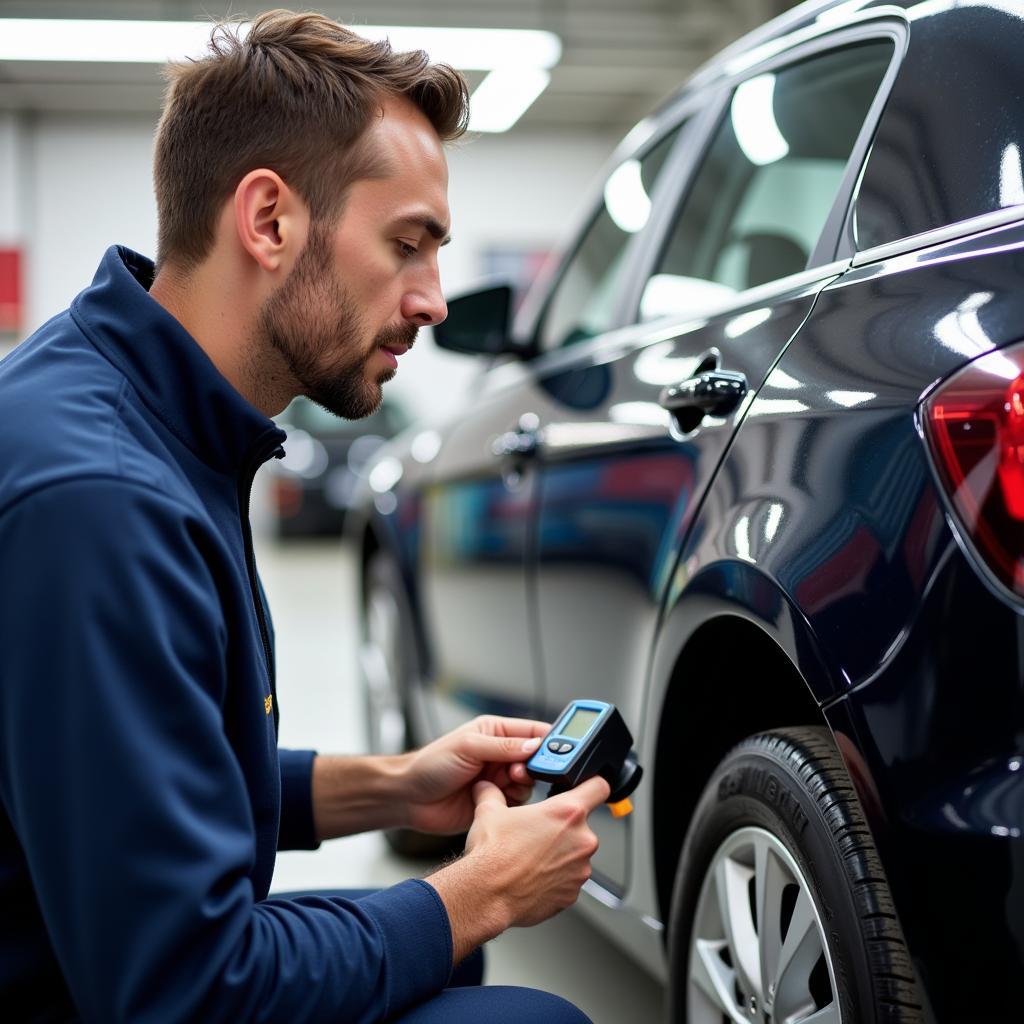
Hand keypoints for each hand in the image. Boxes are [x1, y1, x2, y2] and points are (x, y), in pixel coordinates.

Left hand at [401, 715, 549, 834]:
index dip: (550, 740)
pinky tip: (499, 800)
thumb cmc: (430, 765)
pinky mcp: (496, 802)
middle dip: (537, 765)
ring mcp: (498, 778)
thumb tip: (535, 745)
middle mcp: (500, 754)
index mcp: (495, 732)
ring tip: (506, 783)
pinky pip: (519, 803)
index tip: (562, 750)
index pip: (533, 731)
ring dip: (523, 784)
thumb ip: (504, 747)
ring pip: (530, 782)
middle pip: (537, 759)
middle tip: (525, 770)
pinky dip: (515, 803)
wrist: (410, 799)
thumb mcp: (468, 748)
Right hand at [426, 773, 611, 961]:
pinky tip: (533, 876)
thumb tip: (486, 787)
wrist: (486, 895)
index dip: (592, 785)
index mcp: (567, 812)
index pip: (599, 787)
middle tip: (539, 833)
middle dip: (563, 827)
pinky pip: (569, 879)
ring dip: (560, 853)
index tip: (587, 788)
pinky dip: (556, 877)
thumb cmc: (492, 855)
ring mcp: (580, 869)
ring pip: (576, 854)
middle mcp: (581, 840)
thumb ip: (493, 793)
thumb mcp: (489, 811)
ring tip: (532, 857)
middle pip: (582, 824)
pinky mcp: (573, 894)